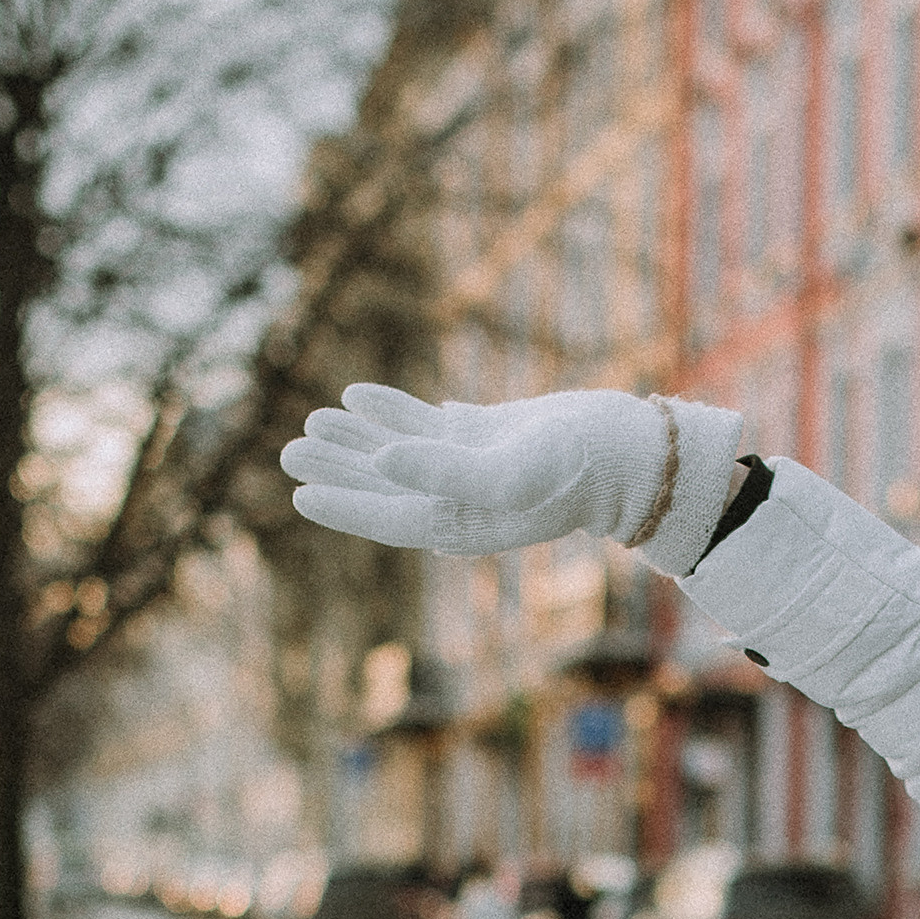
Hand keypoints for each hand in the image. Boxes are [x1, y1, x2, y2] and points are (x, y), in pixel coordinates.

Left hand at [280, 383, 741, 574]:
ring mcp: (473, 469)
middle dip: (337, 469)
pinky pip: (427, 425)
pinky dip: (392, 412)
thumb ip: (445, 468)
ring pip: (400, 453)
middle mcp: (462, 501)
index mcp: (462, 521)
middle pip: (385, 486)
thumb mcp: (512, 468)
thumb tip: (384, 460)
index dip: (342, 505)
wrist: (632, 448)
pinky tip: (356, 397)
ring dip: (356, 439)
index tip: (298, 494)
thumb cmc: (578, 465)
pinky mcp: (487, 438)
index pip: (388, 517)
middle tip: (287, 453)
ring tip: (312, 421)